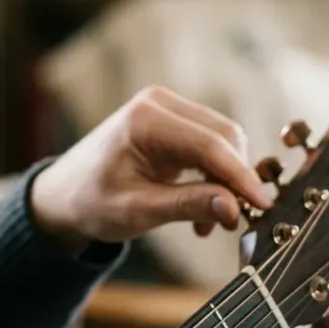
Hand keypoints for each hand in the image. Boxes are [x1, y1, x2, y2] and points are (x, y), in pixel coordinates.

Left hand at [29, 86, 274, 254]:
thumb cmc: (91, 201)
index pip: (209, 145)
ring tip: (209, 224)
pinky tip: (204, 209)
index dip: (241, 176)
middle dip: (235, 180)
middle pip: (223, 137)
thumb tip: (233, 208)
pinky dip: (215, 176)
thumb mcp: (137, 211)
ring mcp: (167, 110)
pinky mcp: (173, 123)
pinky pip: (211, 145)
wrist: (64, 194)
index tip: (264, 206)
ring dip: (225, 181)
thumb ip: (186, 206)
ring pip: (223, 141)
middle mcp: (159, 104)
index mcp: (145, 119)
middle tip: (231, 223)